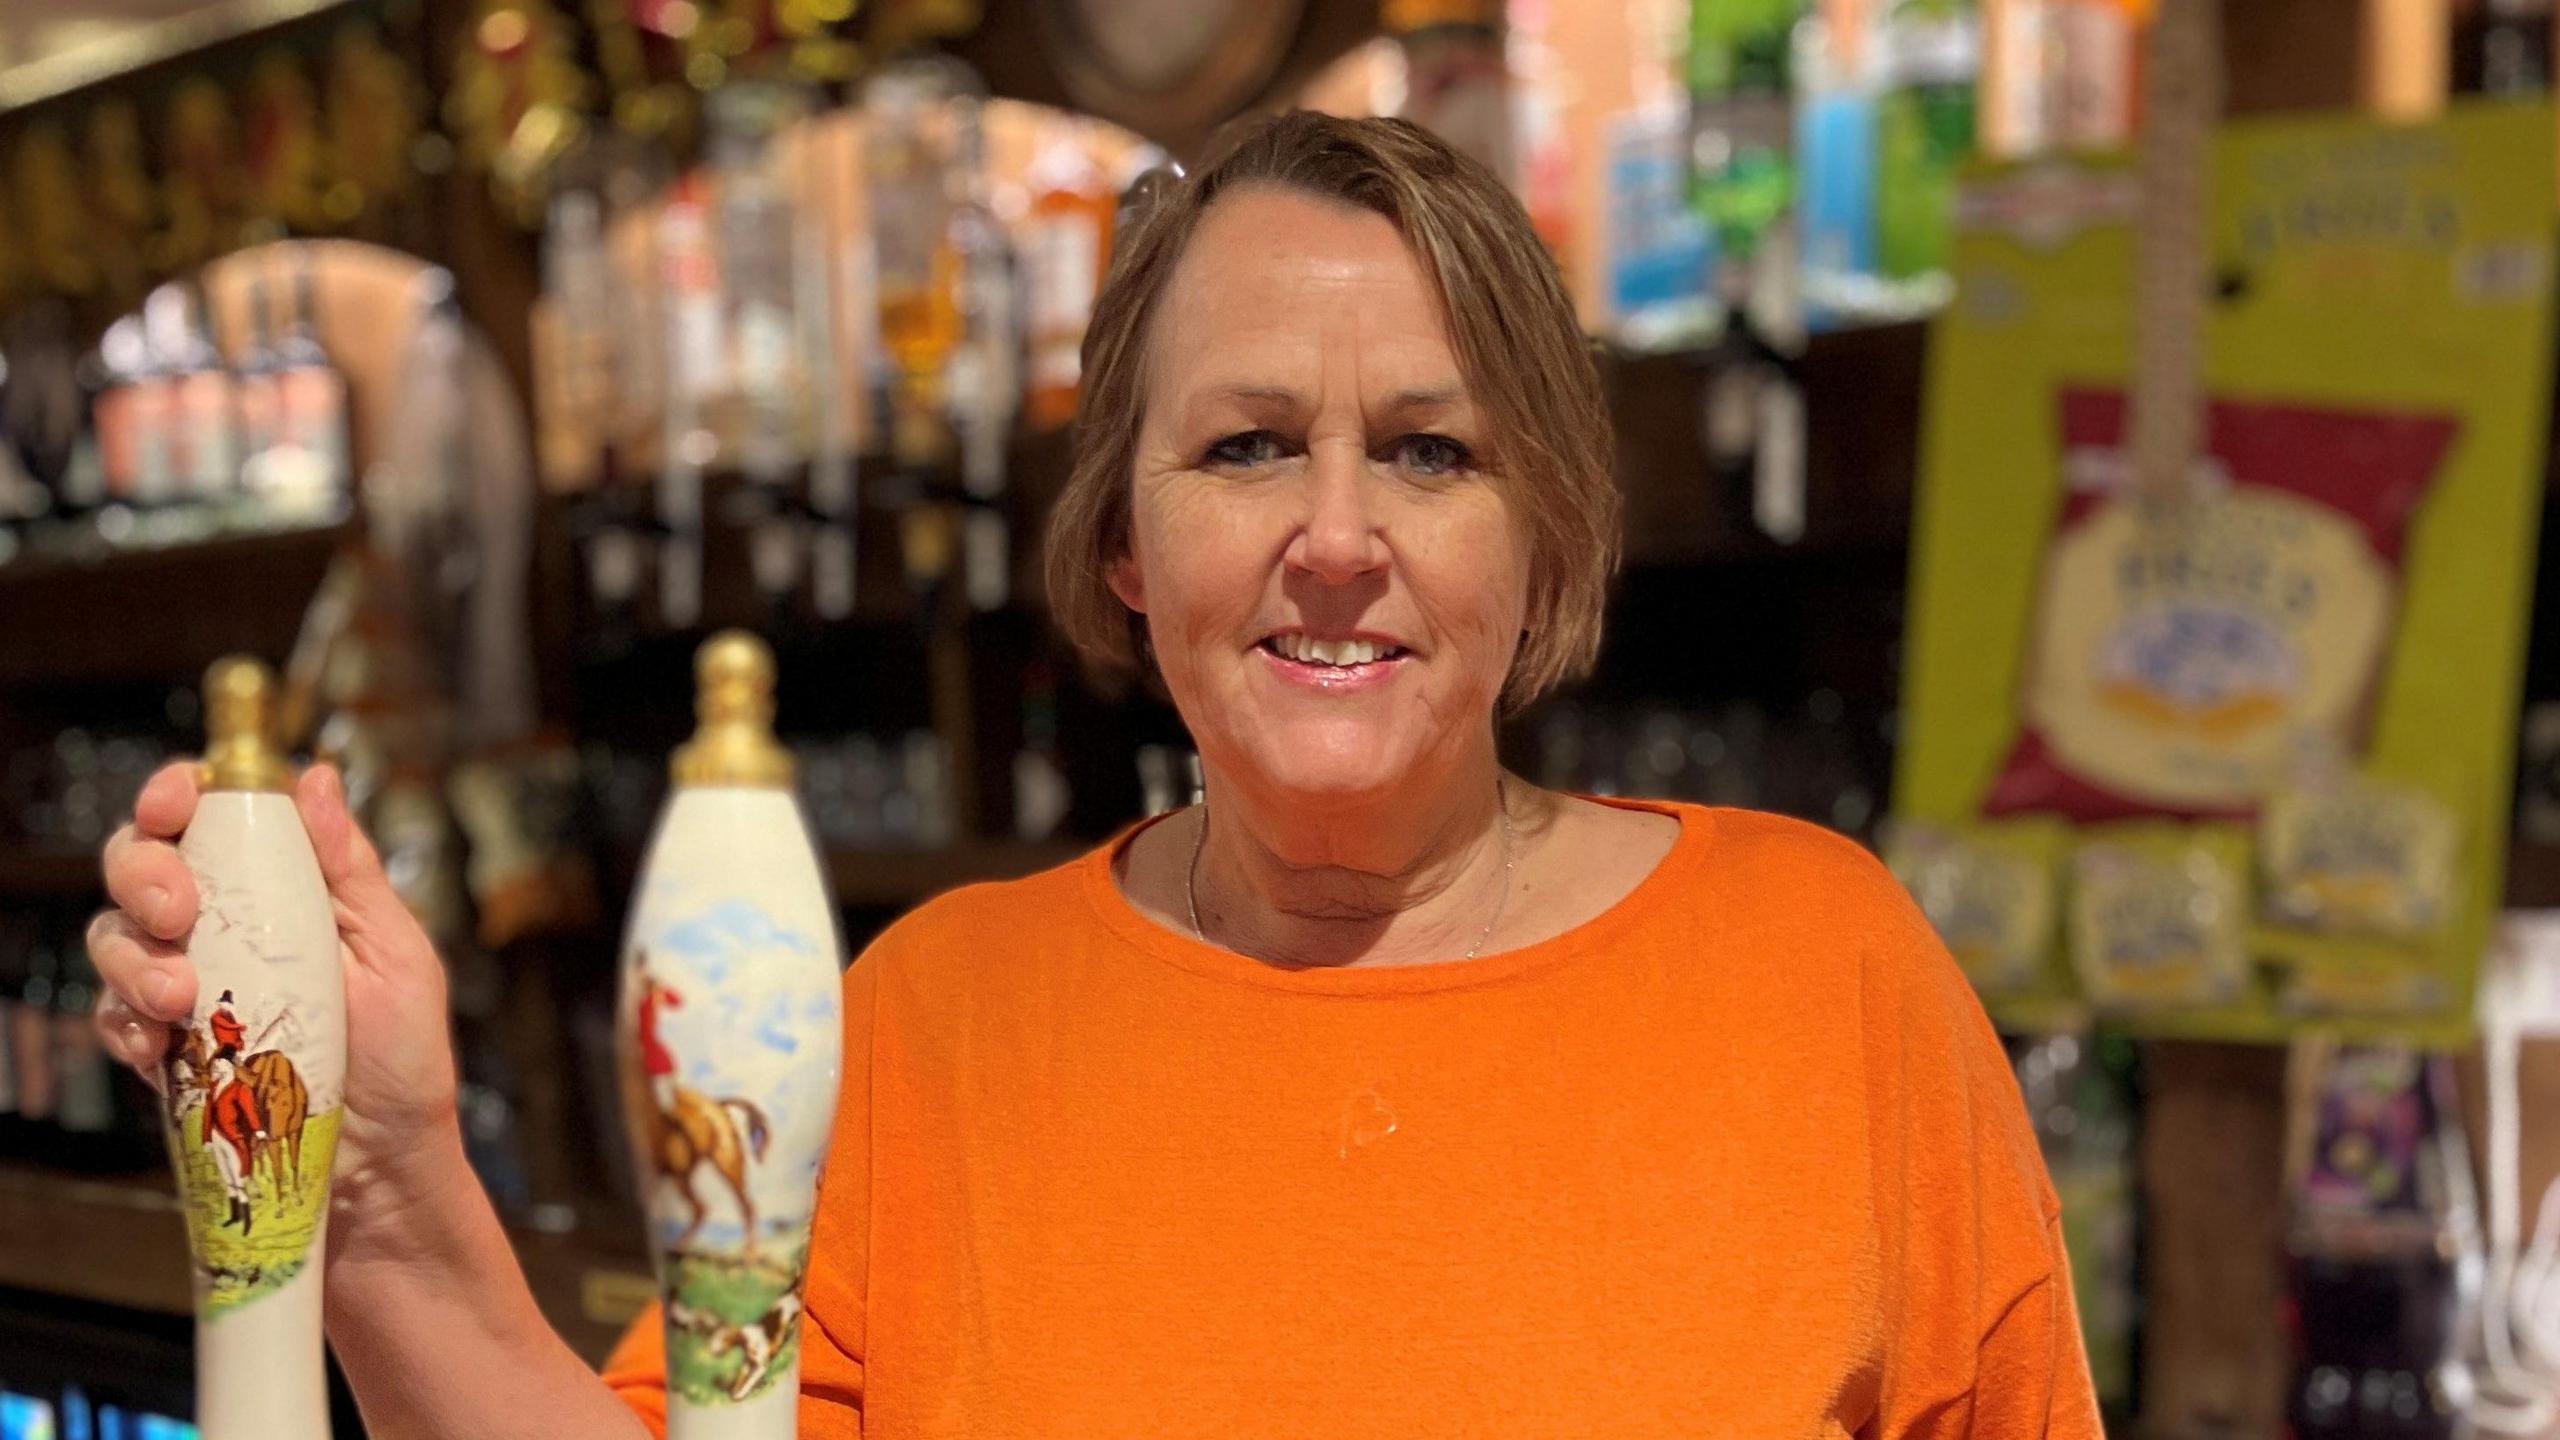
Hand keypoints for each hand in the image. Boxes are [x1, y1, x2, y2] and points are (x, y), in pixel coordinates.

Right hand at [89, 762, 461, 1221]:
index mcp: (285, 892)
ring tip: (180, 994)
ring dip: (133, 957)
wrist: (379, 1168)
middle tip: (178, 907)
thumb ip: (349, 871)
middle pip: (141, 866)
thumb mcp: (395, 954)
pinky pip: (112, 1020)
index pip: (212, 820)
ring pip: (114, 938)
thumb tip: (316, 778)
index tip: (176, 799)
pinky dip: (125, 1025)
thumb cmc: (402, 1061)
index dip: (178, 795)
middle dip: (143, 873)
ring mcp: (187, 988)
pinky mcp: (164, 1051)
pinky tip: (159, 1046)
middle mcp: (225, 930)